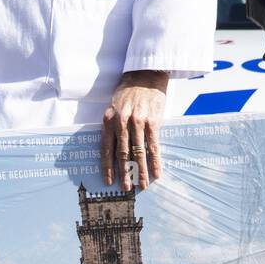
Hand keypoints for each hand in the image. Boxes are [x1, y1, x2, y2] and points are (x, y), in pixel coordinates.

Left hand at [101, 70, 168, 191]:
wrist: (146, 75)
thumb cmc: (129, 93)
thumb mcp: (114, 108)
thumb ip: (113, 126)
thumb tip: (114, 149)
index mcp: (109, 120)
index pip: (107, 148)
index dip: (107, 166)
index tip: (109, 181)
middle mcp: (122, 122)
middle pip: (122, 153)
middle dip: (124, 173)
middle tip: (125, 188)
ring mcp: (138, 122)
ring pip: (139, 152)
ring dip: (141, 171)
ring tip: (142, 185)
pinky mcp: (152, 122)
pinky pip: (154, 146)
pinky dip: (155, 161)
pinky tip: (157, 172)